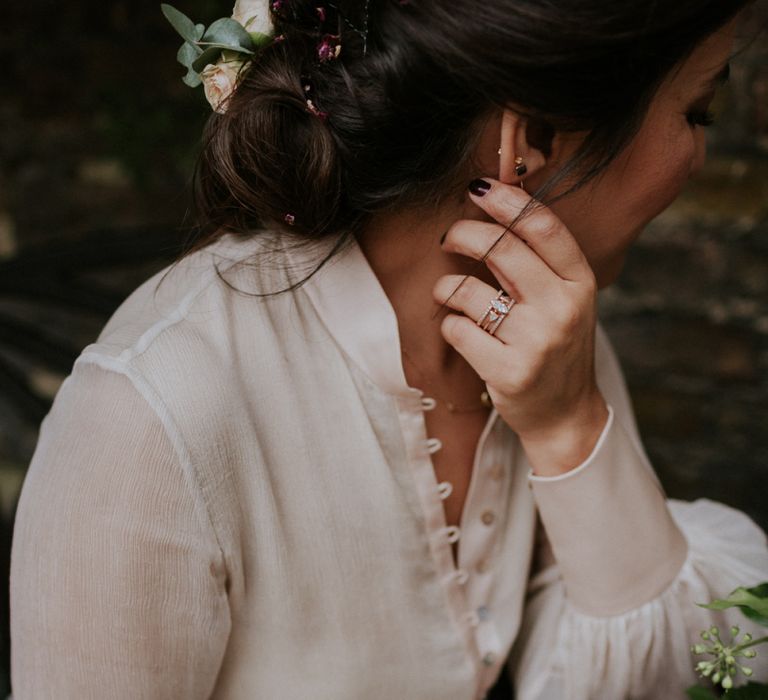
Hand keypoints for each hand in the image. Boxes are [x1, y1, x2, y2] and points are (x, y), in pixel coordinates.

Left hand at [433, 177, 608, 475]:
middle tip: (449, 237)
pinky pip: (456, 329)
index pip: (543, 227)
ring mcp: (536, 342)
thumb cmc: (556, 347)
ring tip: (452, 295)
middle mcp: (562, 309)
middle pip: (500, 249)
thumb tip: (491, 205)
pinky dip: (449, 324)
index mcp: (580, 283)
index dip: (507, 200)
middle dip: (463, 234)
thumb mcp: (564, 300)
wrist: (566, 414)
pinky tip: (461, 331)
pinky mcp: (508, 372)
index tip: (478, 188)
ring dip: (448, 287)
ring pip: (468, 290)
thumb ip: (536, 261)